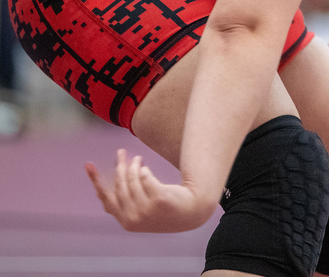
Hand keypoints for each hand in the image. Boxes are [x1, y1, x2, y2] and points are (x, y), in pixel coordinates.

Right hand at [85, 149, 215, 232]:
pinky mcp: (159, 200)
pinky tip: (146, 168)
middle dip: (119, 166)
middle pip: (119, 185)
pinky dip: (144, 170)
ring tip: (138, 158)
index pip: (106, 198)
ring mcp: (146, 210)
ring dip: (134, 165)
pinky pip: (145, 177)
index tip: (88, 165)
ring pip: (132, 179)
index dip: (96, 181)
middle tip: (121, 153)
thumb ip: (127, 200)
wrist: (194, 211)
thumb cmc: (167, 207)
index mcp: (127, 222)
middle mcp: (134, 218)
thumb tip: (111, 180)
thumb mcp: (143, 208)